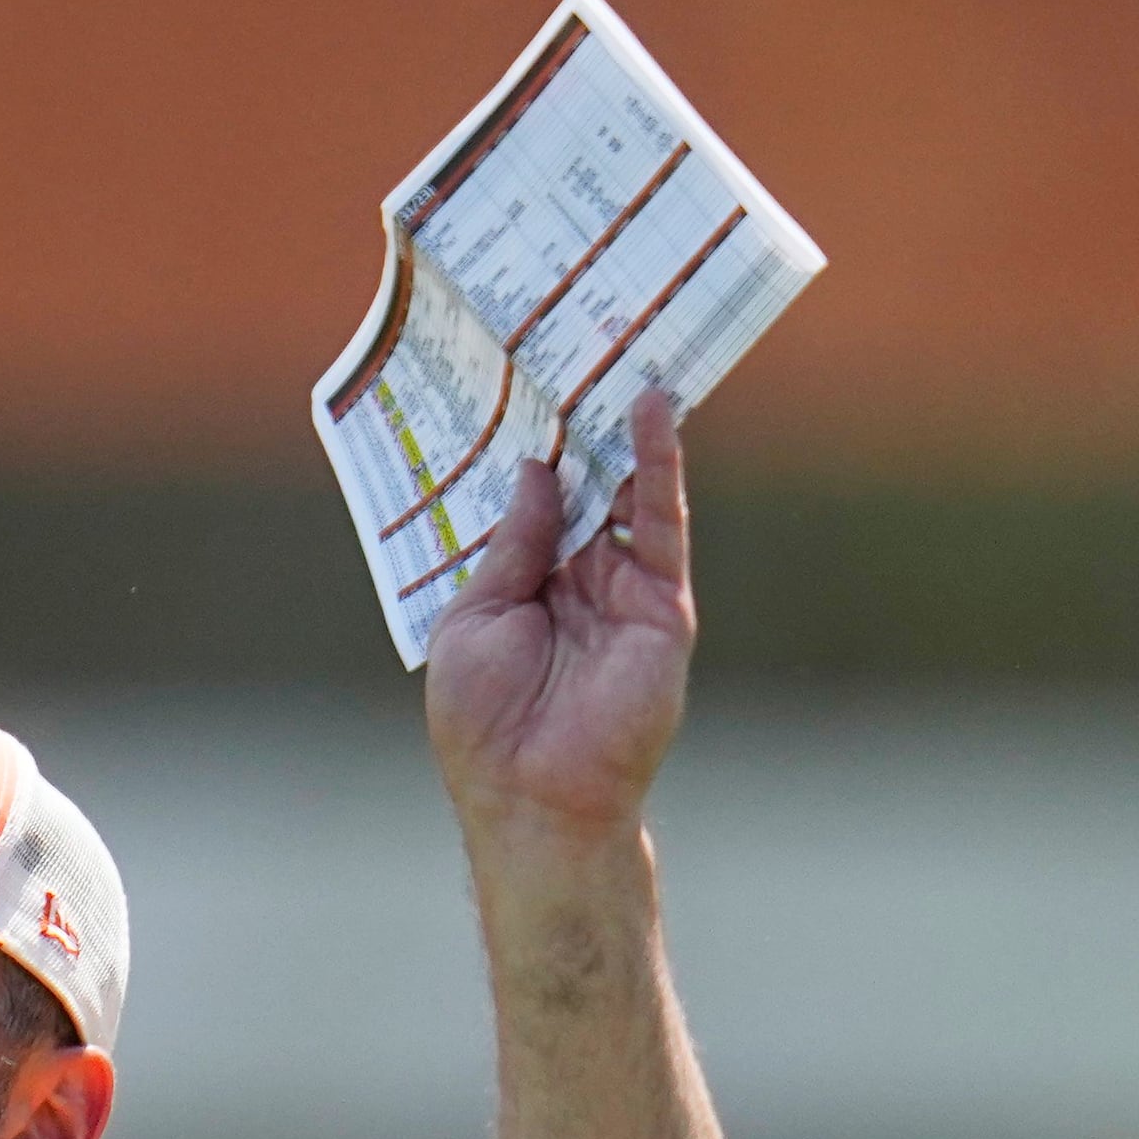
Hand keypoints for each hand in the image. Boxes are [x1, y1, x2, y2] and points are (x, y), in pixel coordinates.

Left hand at [423, 389, 695, 856]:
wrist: (533, 793)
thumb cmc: (484, 721)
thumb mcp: (476, 615)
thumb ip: (513, 542)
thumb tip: (535, 468)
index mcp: (524, 586)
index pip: (536, 500)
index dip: (532, 445)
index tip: (526, 382)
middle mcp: (576, 580)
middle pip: (586, 484)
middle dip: (581, 422)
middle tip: (580, 345)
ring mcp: (622, 589)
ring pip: (629, 491)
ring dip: (624, 426)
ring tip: (622, 351)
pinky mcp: (661, 604)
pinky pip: (662, 522)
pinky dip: (660, 464)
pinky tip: (652, 411)